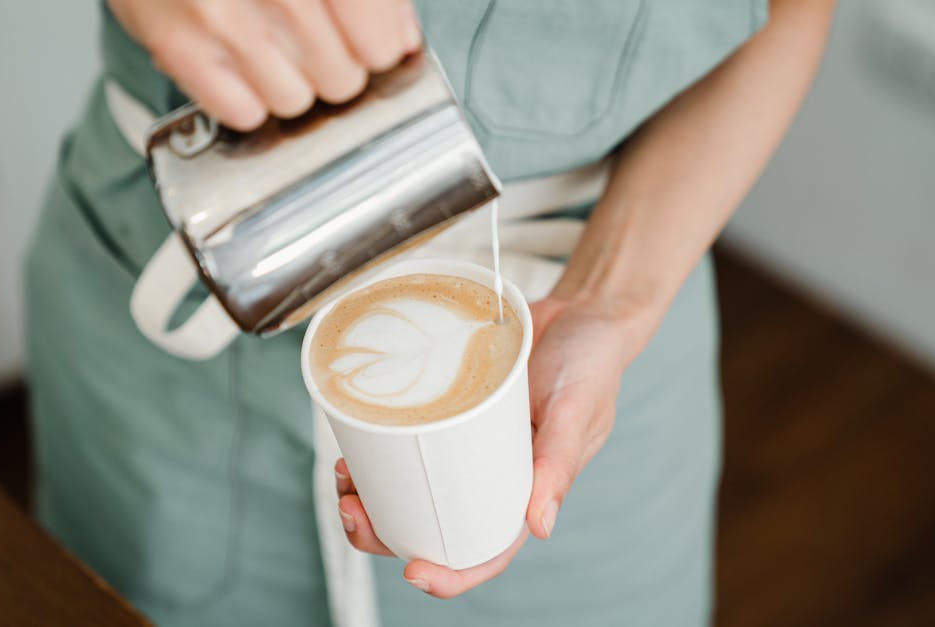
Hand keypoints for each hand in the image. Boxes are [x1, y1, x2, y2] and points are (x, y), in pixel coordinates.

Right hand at [109, 0, 422, 129]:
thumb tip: (401, 41)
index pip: (380, 42)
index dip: (379, 48)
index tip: (368, 42)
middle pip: (343, 79)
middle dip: (333, 65)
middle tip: (306, 36)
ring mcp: (224, 18)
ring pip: (296, 101)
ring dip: (288, 83)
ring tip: (267, 44)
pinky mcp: (178, 46)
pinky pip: (243, 112)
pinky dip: (245, 97)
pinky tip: (238, 63)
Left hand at [334, 295, 638, 597]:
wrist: (582, 311)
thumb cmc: (592, 364)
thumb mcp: (577, 410)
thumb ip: (559, 464)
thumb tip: (540, 527)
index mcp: (527, 490)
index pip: (486, 549)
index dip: (450, 573)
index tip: (413, 572)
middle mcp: (490, 474)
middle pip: (433, 524)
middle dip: (384, 532)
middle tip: (351, 509)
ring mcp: (465, 444)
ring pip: (412, 486)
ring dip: (371, 493)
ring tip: (342, 476)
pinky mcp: (447, 410)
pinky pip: (409, 438)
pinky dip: (378, 446)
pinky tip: (355, 440)